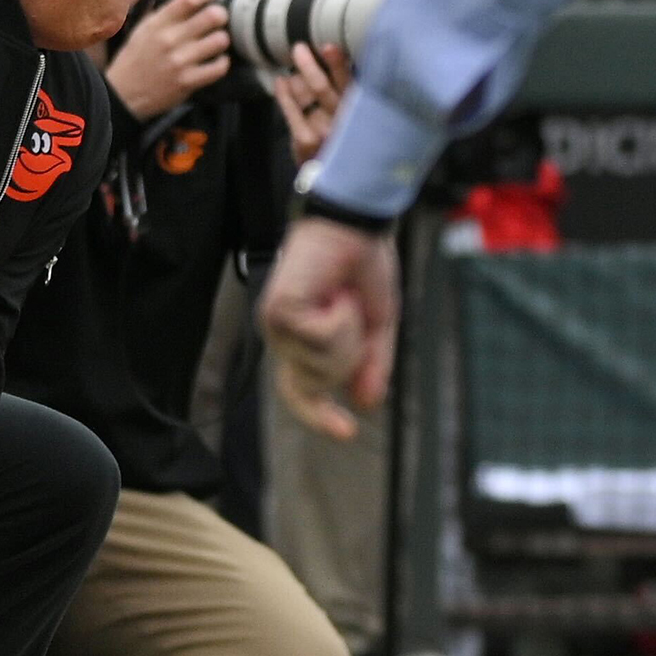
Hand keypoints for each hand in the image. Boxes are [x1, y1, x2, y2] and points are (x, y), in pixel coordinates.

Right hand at [109, 0, 230, 118]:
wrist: (122, 95)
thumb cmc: (134, 60)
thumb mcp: (142, 30)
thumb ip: (163, 13)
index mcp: (158, 23)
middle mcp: (170, 39)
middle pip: (212, 16)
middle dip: (221, 15)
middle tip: (219, 19)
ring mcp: (180, 61)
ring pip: (220, 40)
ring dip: (222, 39)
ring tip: (216, 42)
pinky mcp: (188, 82)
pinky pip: (219, 67)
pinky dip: (222, 63)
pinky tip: (215, 61)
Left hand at [260, 213, 398, 438]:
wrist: (357, 223)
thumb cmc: (363, 263)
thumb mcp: (378, 324)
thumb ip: (371, 363)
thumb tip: (366, 403)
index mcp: (301, 339)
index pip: (301, 392)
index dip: (320, 416)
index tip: (347, 432)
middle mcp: (283, 335)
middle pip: (321, 382)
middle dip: (351, 355)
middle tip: (355, 311)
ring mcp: (276, 324)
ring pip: (322, 365)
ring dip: (348, 332)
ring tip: (345, 297)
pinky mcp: (279, 310)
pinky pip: (322, 339)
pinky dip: (341, 317)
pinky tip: (337, 292)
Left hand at [272, 39, 348, 158]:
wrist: (337, 173)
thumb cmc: (347, 134)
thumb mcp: (358, 112)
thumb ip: (349, 88)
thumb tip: (334, 54)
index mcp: (359, 108)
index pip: (349, 82)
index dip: (338, 64)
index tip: (328, 47)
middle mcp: (343, 120)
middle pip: (323, 87)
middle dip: (309, 65)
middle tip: (298, 48)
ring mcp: (323, 130)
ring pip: (306, 96)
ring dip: (296, 79)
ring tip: (293, 72)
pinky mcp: (306, 140)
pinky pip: (291, 111)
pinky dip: (283, 94)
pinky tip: (280, 81)